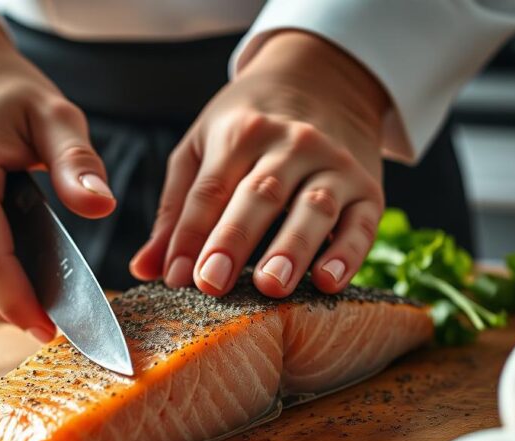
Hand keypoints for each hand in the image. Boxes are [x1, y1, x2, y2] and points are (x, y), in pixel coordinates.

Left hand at [129, 31, 389, 297]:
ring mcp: (334, 165)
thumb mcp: (204, 148)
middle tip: (212, 282)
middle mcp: (292, 144)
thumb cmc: (251, 124)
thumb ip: (175, 210)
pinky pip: (362, 225)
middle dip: (234, 240)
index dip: (190, 235)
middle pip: (259, 195)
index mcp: (242, 132)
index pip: (210, 190)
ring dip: (292, 248)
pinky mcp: (369, 190)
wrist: (327, 80)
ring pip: (313, 208)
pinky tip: (329, 281)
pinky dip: (348, 253)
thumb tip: (145, 270)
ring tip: (271, 285)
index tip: (176, 278)